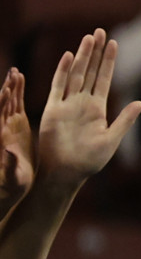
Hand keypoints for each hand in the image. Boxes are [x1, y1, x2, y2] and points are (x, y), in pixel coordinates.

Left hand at [0, 69, 32, 213]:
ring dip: (11, 87)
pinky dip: (18, 91)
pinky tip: (20, 78)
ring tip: (15, 72)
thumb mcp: (11, 178)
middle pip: (1, 106)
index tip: (6, 93)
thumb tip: (8, 150)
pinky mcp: (17, 124)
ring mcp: (9, 125)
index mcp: (0, 140)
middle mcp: (2, 129)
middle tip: (12, 75)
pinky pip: (17, 104)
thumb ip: (9, 164)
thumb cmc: (11, 186)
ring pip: (8, 102)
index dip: (1, 105)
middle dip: (6, 90)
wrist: (11, 185)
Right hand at [36, 31, 140, 189]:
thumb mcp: (112, 139)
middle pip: (89, 71)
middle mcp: (82, 103)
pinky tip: (69, 56)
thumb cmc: (90, 161)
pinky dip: (62, 71)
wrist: (67, 173)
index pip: (104, 79)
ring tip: (88, 37)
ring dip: (82, 56)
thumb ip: (125, 120)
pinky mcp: (52, 110)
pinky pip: (57, 87)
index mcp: (97, 109)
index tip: (114, 42)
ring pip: (75, 74)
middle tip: (100, 31)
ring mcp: (67, 104)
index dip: (108, 61)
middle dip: (95, 52)